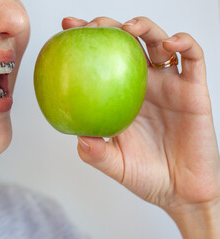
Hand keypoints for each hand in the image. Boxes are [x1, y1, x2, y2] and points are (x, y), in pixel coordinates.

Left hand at [63, 16, 219, 237]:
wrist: (181, 191)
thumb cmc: (146, 176)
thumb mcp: (115, 165)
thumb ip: (96, 153)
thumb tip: (78, 137)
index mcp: (121, 97)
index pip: (101, 60)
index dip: (85, 41)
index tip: (67, 28)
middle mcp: (143, 85)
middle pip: (126, 43)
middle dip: (109, 26)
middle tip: (92, 25)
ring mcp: (168, 85)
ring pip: (158, 42)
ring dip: (144, 27)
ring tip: (128, 28)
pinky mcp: (193, 90)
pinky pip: (192, 59)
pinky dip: (184, 44)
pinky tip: (170, 43)